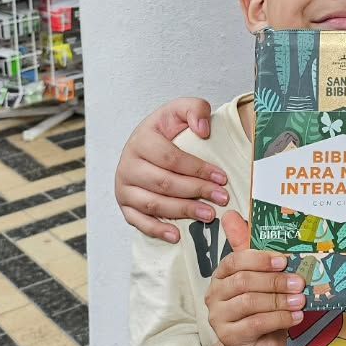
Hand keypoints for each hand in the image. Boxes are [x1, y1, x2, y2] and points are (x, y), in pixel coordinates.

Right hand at [116, 98, 229, 241]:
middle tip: (222, 198)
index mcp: (141, 140)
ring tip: (209, 215)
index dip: (198, 169)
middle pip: (164, 183)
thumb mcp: (181, 110)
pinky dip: (156, 230)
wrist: (147, 143)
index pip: (171, 159)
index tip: (222, 177)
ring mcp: (124, 187)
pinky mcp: (124, 205)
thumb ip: (195, 109)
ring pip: (153, 203)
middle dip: (196, 191)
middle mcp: (127, 164)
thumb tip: (203, 130)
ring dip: (183, 211)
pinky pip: (138, 221)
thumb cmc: (168, 129)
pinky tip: (176, 235)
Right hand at [206, 212, 304, 345]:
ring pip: (250, 303)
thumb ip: (252, 250)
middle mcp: (215, 294)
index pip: (235, 260)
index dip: (260, 259)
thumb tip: (232, 214)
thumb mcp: (262, 278)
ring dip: (280, 300)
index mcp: (222, 275)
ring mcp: (219, 318)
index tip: (284, 260)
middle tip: (299, 282)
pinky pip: (255, 324)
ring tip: (301, 299)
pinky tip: (296, 316)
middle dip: (274, 281)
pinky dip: (280, 319)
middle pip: (243, 282)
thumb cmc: (262, 308)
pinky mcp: (229, 338)